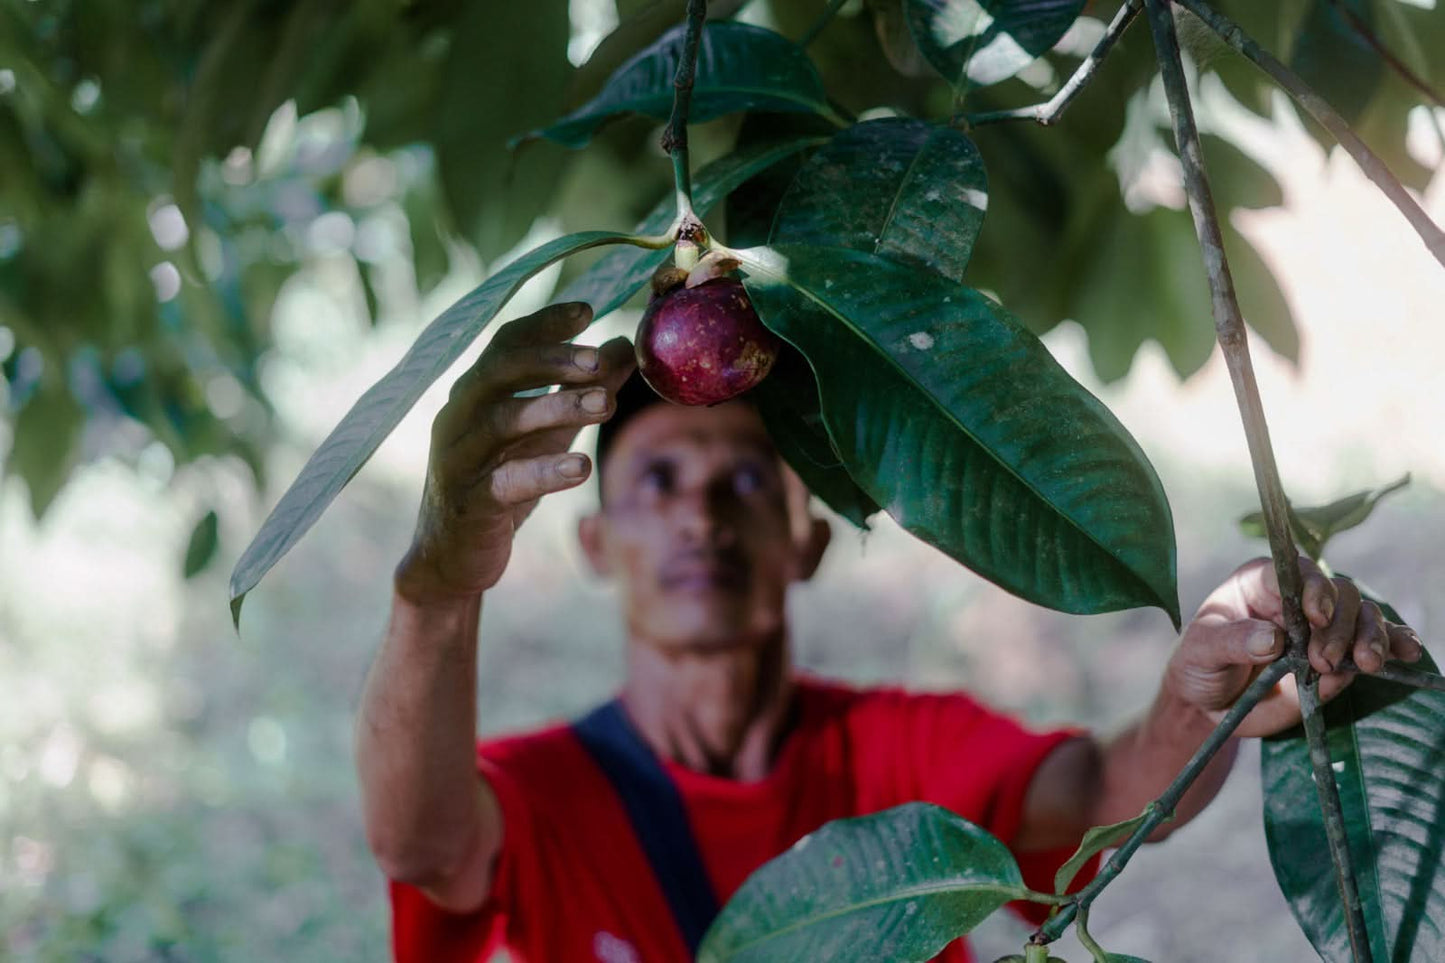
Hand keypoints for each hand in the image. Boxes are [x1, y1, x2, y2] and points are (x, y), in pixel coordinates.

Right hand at [395, 302, 634, 603]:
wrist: (452, 560)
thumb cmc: (500, 485)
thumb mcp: (547, 434)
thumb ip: (580, 391)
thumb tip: (624, 346)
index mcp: (475, 394)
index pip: (505, 344)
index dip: (544, 324)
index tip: (588, 310)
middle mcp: (459, 418)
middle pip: (499, 371)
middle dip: (552, 360)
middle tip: (600, 361)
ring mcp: (458, 460)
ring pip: (502, 421)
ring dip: (557, 407)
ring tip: (607, 405)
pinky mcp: (469, 504)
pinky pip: (505, 481)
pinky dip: (544, 471)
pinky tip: (582, 467)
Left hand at [1165, 556, 1424, 737]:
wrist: (1213, 702)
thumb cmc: (1200, 664)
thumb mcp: (1202, 651)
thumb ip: (1232, 642)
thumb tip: (1271, 640)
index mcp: (1262, 582)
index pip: (1294, 572)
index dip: (1311, 589)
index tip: (1316, 616)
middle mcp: (1299, 597)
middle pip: (1338, 594)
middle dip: (1339, 626)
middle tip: (1323, 659)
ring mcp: (1325, 626)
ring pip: (1363, 616)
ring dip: (1371, 637)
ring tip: (1365, 664)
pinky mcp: (1342, 655)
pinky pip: (1376, 643)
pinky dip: (1395, 646)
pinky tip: (1407, 654)